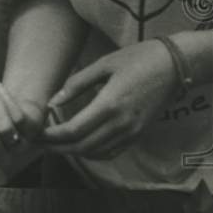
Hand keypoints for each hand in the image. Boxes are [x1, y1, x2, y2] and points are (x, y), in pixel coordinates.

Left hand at [42, 39, 178, 158]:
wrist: (176, 66)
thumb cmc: (138, 59)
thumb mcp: (104, 64)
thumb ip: (76, 84)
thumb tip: (52, 102)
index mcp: (109, 104)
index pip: (73, 131)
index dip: (51, 136)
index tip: (36, 134)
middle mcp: (121, 124)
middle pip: (82, 147)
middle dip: (56, 148)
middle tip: (38, 142)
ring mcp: (132, 132)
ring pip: (96, 153)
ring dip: (72, 151)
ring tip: (54, 143)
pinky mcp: (138, 134)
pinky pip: (111, 151)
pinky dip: (92, 153)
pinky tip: (79, 144)